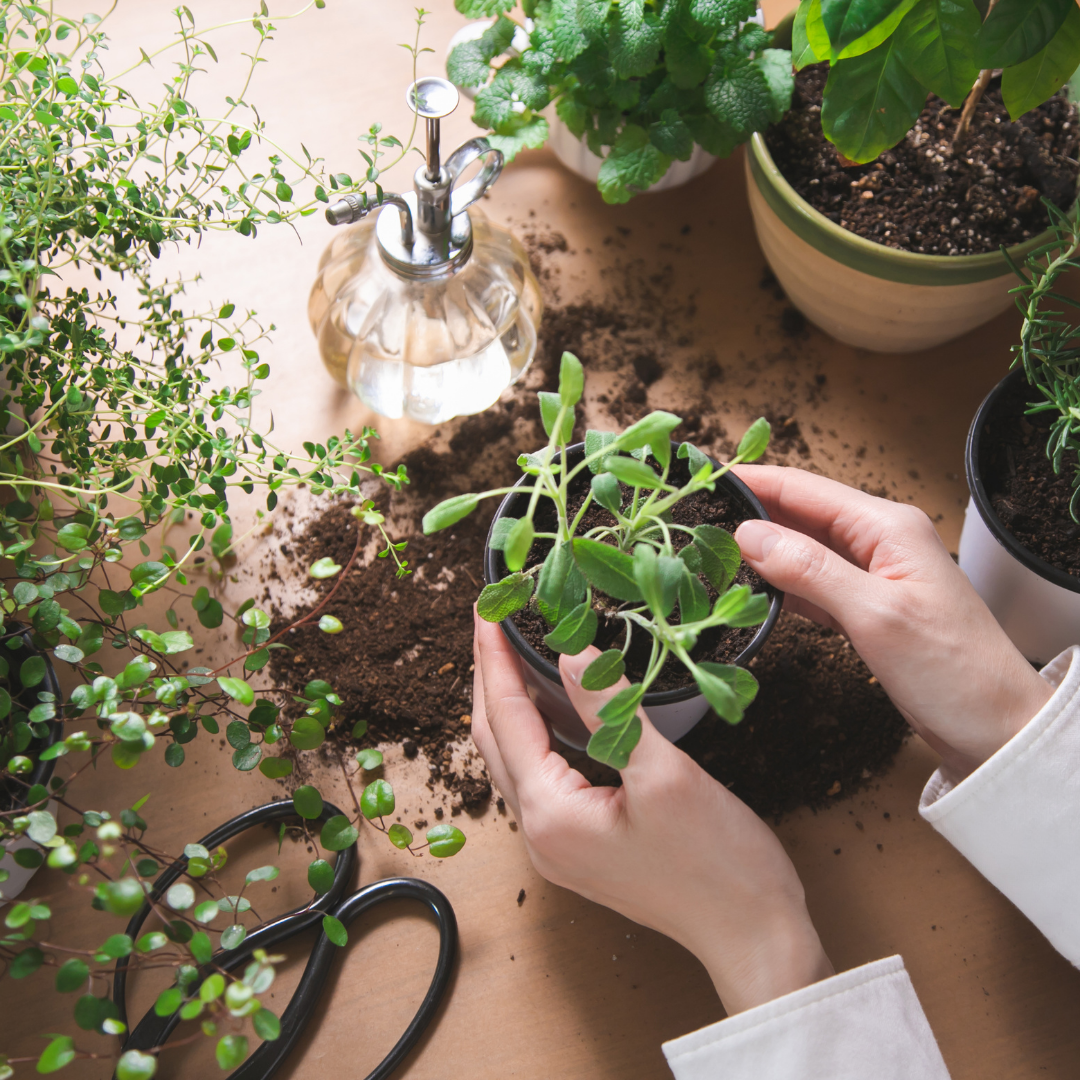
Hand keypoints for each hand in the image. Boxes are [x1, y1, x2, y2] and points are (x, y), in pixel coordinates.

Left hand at [471, 612, 833, 1015]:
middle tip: (493, 620)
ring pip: (515, 759)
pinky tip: (553, 707)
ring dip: (511, 705)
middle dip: (491, 677)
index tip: (486, 608)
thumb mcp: (665, 773)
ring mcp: (557, 846)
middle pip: (496, 739)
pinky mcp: (579, 847)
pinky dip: (537, 734)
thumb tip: (570, 653)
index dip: (494, 658)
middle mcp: (540, 834)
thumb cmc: (719, 863)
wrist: (753, 934)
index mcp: (550, 814)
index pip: (506, 717)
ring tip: (514, 652)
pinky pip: (540, 779)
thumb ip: (610, 710)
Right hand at [732, 465, 1051, 781]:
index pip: (805, 489)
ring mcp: (873, 574)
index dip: (753, 481)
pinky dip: (781, 585)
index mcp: (887, 526)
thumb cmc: (953, 670)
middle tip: (694, 519)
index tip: (704, 477)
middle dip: (750, 513)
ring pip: (802, 549)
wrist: (995, 727)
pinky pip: (813, 583)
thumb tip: (749, 535)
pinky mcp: (867, 607)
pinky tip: (751, 590)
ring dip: (761, 551)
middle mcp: (879, 540)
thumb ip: (810, 569)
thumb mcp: (875, 615)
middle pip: (800, 514)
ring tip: (711, 551)